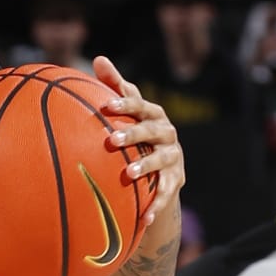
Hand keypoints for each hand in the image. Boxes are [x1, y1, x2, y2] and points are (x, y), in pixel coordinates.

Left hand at [94, 55, 184, 235]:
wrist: (161, 169)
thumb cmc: (138, 133)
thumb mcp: (129, 112)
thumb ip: (116, 86)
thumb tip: (99, 57)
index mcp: (154, 115)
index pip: (141, 105)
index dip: (125, 104)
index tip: (106, 106)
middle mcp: (168, 134)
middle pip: (153, 131)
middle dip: (134, 134)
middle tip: (111, 141)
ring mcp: (174, 158)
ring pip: (162, 160)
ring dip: (146, 167)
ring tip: (127, 175)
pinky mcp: (176, 181)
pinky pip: (166, 193)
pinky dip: (156, 205)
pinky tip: (144, 218)